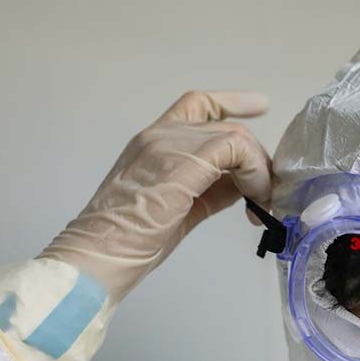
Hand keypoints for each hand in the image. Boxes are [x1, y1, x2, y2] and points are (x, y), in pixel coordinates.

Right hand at [40, 90, 271, 301]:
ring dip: (258, 171)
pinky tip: (253, 203)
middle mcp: (158, 135)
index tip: (261, 105)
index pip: (196, 105)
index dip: (233, 102)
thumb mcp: (177, 208)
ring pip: (236, 136)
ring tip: (259, 206)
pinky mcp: (180, 164)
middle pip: (227, 126)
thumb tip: (244, 185)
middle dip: (256, 161)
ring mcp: (167, 146)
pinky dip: (254, 175)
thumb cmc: (129, 244)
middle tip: (265, 198)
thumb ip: (209, 189)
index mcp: (151, 142)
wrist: (94, 259)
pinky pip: (235, 150)